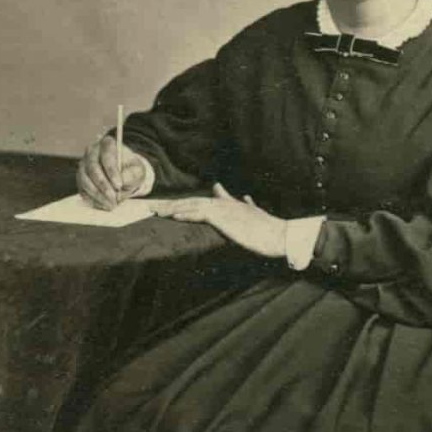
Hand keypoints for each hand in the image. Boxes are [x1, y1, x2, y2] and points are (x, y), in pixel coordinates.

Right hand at [77, 135, 146, 210]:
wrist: (124, 175)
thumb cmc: (131, 169)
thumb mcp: (137, 170)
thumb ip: (132, 174)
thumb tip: (122, 181)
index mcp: (107, 144)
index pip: (107, 156)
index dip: (112, 172)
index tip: (119, 185)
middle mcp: (92, 152)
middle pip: (93, 168)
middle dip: (103, 186)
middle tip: (114, 198)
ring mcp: (83, 165)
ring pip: (85, 180)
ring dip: (98, 195)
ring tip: (111, 205)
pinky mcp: (80, 179)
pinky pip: (82, 189)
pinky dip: (93, 199)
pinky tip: (104, 205)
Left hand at [151, 184, 286, 257]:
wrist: (279, 234)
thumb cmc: (268, 229)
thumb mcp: (254, 214)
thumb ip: (246, 204)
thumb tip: (245, 197)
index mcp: (229, 204)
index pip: (202, 201)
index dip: (184, 203)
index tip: (168, 207)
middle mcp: (224, 203)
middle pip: (191, 201)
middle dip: (171, 204)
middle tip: (152, 207)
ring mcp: (224, 209)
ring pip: (192, 206)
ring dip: (172, 208)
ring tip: (155, 210)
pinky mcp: (225, 218)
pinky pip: (200, 214)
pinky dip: (185, 214)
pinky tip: (173, 216)